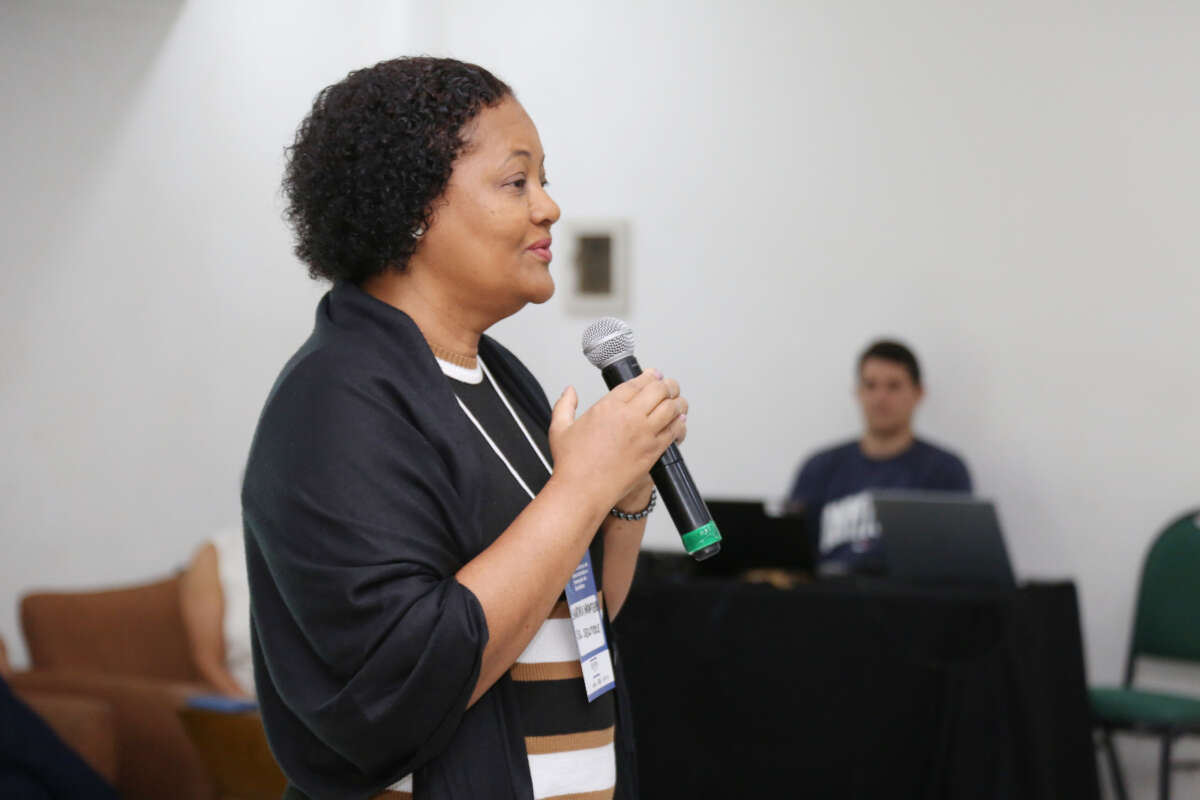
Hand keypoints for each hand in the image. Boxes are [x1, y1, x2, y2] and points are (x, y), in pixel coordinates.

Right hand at [548, 369, 687, 510]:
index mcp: (608, 406)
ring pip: (671, 408)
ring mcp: (644, 434)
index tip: (654, 375)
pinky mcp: (653, 452)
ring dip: (677, 402)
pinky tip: (678, 422)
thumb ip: (565, 405)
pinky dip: (679, 424)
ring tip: (677, 401)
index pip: (637, 382)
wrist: (583, 491)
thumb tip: (569, 391)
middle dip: (667, 385)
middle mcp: (630, 417)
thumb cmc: (571, 464)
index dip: (649, 376)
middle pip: (659, 390)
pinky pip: (674, 432)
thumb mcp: (560, 428)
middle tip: (669, 386)